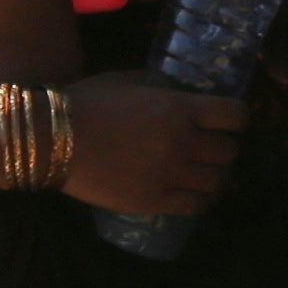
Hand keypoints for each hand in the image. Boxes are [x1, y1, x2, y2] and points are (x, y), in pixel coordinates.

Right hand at [53, 72, 248, 220]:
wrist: (50, 139)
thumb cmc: (87, 102)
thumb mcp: (129, 81)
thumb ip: (160, 89)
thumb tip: (180, 92)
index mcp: (179, 108)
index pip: (234, 115)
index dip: (236, 118)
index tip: (229, 121)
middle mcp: (182, 142)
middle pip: (229, 151)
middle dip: (223, 148)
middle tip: (211, 148)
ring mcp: (170, 174)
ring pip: (217, 181)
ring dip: (215, 176)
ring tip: (204, 174)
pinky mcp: (153, 201)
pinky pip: (195, 206)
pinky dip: (200, 200)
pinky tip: (193, 194)